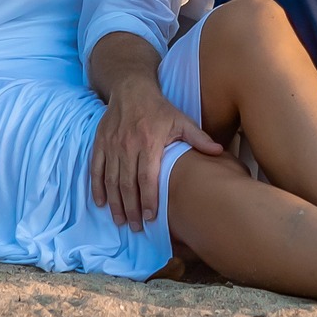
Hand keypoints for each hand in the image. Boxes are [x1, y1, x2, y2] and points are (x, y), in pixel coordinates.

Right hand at [90, 73, 221, 230]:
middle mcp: (128, 145)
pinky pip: (96, 169)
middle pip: (127, 184)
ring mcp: (112, 145)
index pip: (147, 177)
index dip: (148, 199)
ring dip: (115, 203)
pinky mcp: (100, 143)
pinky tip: (100, 203)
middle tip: (136, 227)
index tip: (151, 218)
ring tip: (121, 221)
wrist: (132, 89)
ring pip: (111, 180)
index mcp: (149, 142)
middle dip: (131, 209)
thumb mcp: (181, 120)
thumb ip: (199, 138)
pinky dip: (97, 187)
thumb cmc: (159, 108)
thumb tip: (219, 152)